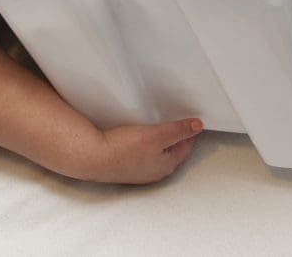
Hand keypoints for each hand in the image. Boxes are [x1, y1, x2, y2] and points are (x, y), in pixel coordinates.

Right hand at [85, 117, 202, 183]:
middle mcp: (155, 171)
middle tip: (173, 121)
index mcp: (167, 165)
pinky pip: (142, 153)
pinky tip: (136, 137)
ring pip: (157, 152)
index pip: (186, 146)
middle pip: (172, 150)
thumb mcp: (158, 135)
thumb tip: (197, 126)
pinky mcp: (127, 165)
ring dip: (158, 140)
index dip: (188, 131)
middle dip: (175, 136)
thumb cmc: (123, 150)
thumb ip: (179, 130)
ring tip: (155, 126)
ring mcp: (141, 170)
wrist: (93, 157)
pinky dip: (144, 145)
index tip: (189, 120)